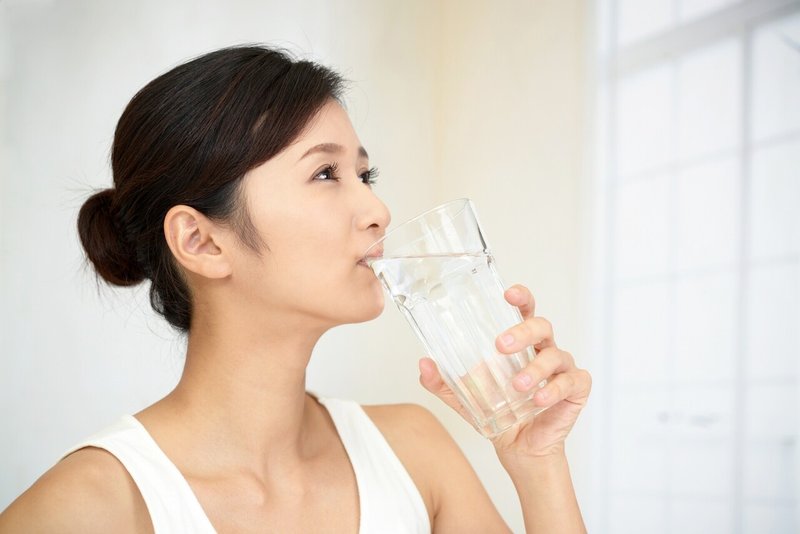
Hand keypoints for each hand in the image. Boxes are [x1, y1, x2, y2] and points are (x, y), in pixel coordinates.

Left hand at [418, 284, 590, 458]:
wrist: (520, 450)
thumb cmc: (499, 415)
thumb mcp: (465, 399)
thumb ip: (443, 382)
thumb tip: (423, 364)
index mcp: (522, 344)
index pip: (525, 312)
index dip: (521, 298)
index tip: (508, 294)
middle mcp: (544, 350)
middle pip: (542, 326)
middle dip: (522, 331)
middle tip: (500, 344)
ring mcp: (563, 369)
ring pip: (555, 354)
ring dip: (534, 369)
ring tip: (517, 386)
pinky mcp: (576, 390)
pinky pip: (571, 382)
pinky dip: (554, 389)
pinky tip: (538, 400)